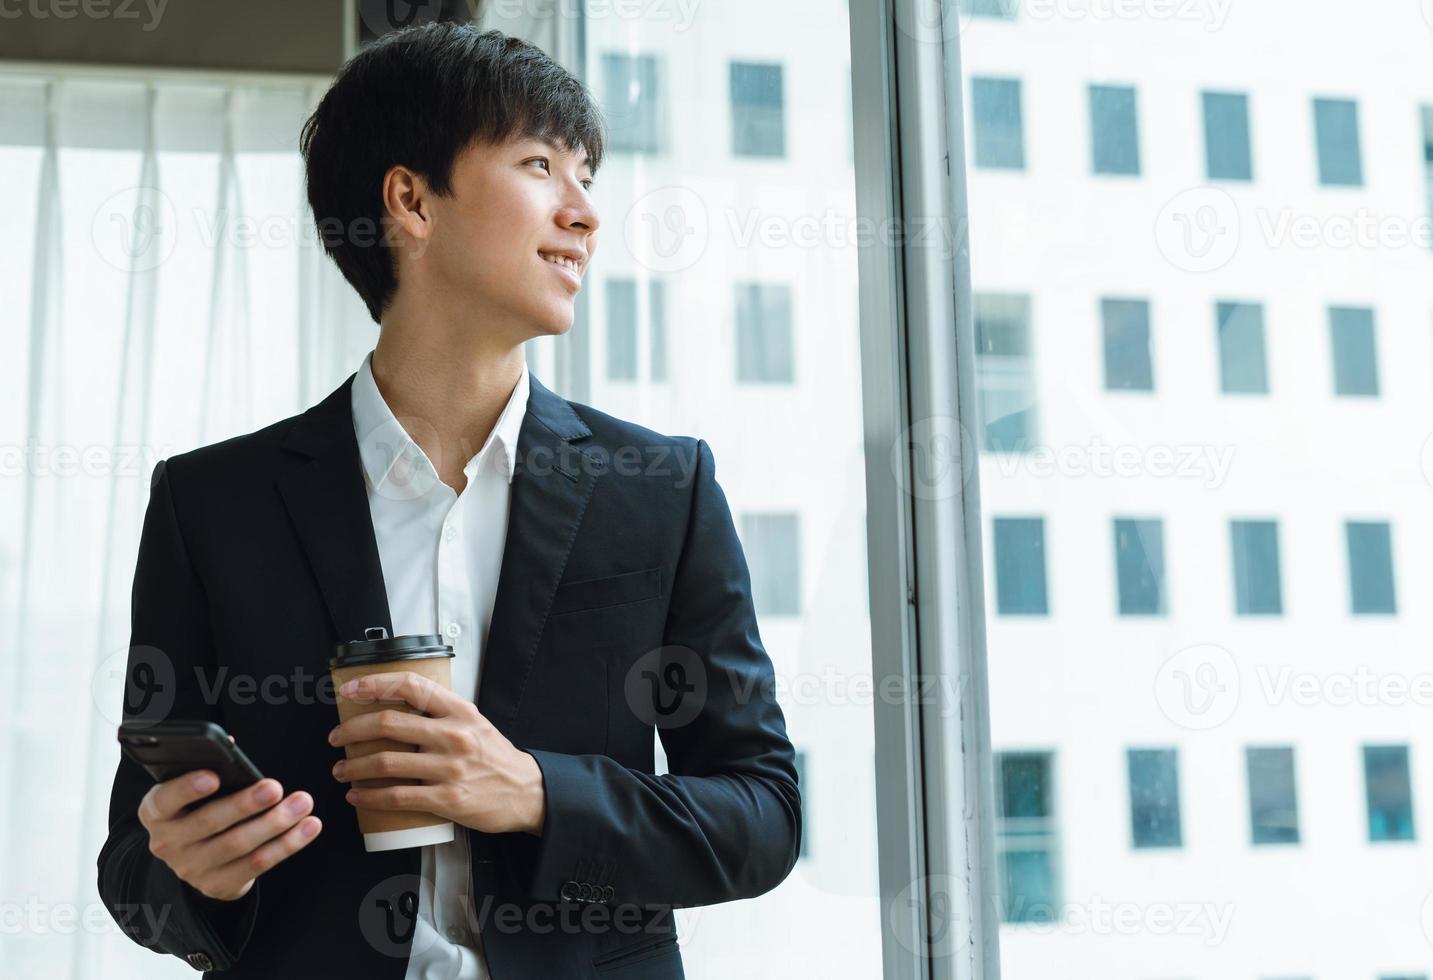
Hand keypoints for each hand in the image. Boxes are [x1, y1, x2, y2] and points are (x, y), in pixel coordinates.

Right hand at [138, 768, 320, 902]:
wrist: (196, 858)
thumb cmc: (199, 807)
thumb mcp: (192, 791)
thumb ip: (207, 768)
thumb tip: (230, 743)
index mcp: (156, 812)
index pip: (165, 799)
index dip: (187, 788)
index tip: (213, 776)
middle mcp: (167, 843)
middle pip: (209, 822)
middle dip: (245, 804)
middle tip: (275, 787)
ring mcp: (191, 868)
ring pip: (238, 845)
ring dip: (275, 823)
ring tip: (303, 802)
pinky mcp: (217, 885)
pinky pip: (257, 864)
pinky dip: (287, 844)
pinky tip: (309, 826)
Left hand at [328, 671, 545, 835]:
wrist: (525, 792)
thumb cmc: (494, 757)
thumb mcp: (474, 722)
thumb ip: (440, 712)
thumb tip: (395, 704)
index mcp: (459, 711)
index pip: (410, 686)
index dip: (375, 684)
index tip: (351, 689)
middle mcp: (454, 735)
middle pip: (388, 724)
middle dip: (352, 730)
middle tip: (336, 737)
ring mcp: (450, 768)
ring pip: (386, 762)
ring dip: (354, 766)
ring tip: (341, 769)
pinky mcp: (447, 799)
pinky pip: (397, 796)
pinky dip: (370, 796)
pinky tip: (357, 795)